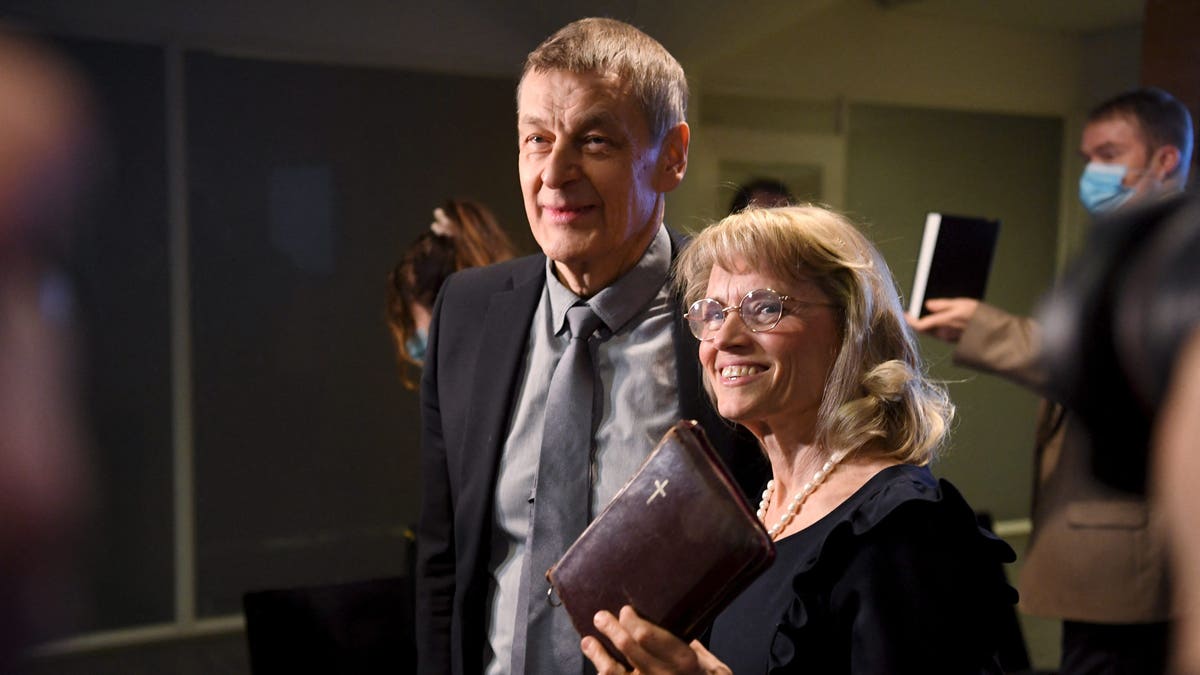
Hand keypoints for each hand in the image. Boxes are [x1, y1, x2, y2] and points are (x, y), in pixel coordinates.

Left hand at [581, 606, 730, 674]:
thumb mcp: (710, 662)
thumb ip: (689, 643)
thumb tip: (672, 619)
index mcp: (682, 659)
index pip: (646, 635)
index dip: (630, 620)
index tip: (625, 611)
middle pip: (626, 646)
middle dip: (610, 628)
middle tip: (601, 617)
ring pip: (612, 671)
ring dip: (597, 653)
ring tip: (589, 641)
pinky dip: (602, 674)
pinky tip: (597, 667)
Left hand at [906, 297, 979, 343]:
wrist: (995, 335)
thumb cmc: (981, 317)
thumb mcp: (963, 304)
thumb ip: (943, 305)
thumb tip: (928, 304)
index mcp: (944, 323)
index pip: (920, 325)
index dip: (910, 320)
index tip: (905, 314)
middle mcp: (944, 333)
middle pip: (924, 329)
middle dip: (918, 320)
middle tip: (916, 310)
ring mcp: (948, 339)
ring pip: (932, 331)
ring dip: (928, 323)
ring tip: (931, 311)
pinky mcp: (953, 341)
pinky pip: (940, 333)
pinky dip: (937, 327)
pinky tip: (943, 319)